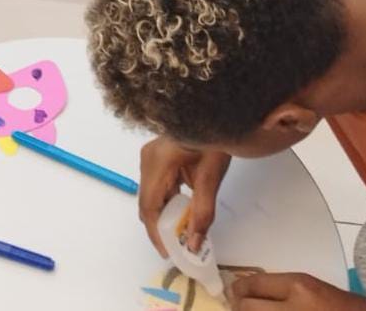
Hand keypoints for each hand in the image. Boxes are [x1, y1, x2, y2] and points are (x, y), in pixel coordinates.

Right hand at [139, 137, 230, 255]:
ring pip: (152, 195)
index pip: (149, 206)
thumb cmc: (213, 140)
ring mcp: (151, 156)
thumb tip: (194, 243)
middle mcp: (148, 159)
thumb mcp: (211, 177)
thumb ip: (202, 212)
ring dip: (165, 214)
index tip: (169, 252)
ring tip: (181, 231)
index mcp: (158, 162)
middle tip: (177, 245)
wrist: (218, 114)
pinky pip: (157, 186)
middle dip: (161, 226)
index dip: (156, 232)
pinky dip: (168, 201)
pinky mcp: (157, 156)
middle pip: (148, 202)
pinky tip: (181, 210)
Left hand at [231, 271, 365, 309]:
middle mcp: (290, 309)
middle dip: (239, 307)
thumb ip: (288, 290)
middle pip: (245, 307)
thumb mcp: (317, 290)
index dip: (239, 289)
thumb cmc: (348, 310)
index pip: (253, 285)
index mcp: (300, 286)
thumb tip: (254, 293)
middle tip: (238, 306)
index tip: (233, 292)